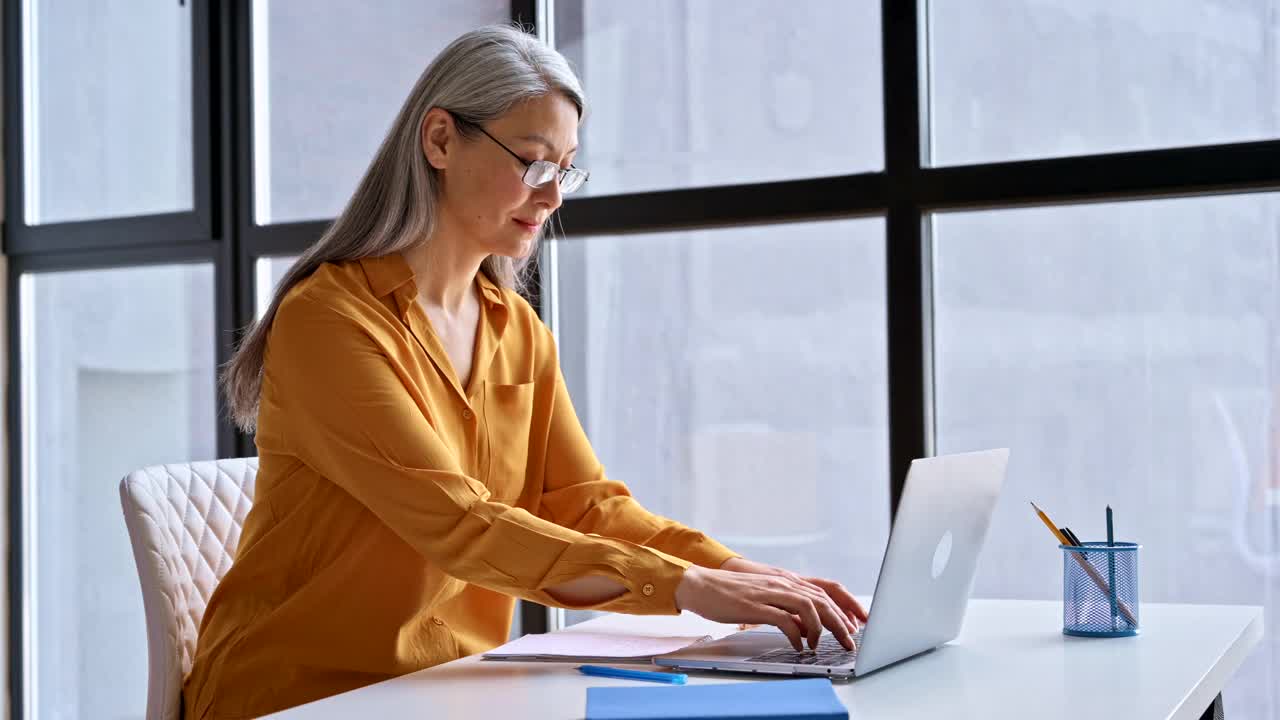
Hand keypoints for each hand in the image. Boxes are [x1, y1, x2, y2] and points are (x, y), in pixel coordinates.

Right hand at [718, 557, 868, 630]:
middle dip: (840, 622)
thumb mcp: (764, 598)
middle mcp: (781, 583)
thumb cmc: (730, 593)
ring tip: (821, 645)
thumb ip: (786, 609)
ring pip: (808, 607)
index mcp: (785, 580)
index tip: (857, 624)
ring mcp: (769, 593)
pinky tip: (798, 645)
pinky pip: (784, 620)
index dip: (845, 606)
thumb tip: (804, 627)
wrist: (700, 584)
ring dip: (820, 628)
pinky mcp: (755, 606)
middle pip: (822, 600)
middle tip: (848, 642)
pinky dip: (795, 634)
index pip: (825, 589)